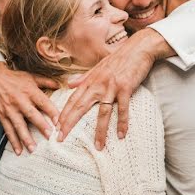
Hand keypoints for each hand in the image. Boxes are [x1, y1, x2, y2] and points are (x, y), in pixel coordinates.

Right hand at [0, 61, 60, 154]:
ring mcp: (10, 109)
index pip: (43, 102)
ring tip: (33, 149)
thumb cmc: (15, 78)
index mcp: (30, 91)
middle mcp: (20, 100)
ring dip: (25, 138)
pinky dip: (13, 141)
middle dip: (40, 125)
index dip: (51, 111)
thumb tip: (62, 85)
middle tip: (49, 136)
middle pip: (31, 114)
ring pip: (19, 125)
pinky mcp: (2, 116)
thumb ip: (47, 82)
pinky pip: (8, 130)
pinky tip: (19, 151)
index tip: (58, 121)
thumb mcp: (31, 77)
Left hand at [57, 29, 169, 148]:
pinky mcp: (125, 88)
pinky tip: (121, 135)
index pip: (73, 99)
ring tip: (98, 146)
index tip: (56, 126)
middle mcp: (98, 84)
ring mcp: (112, 87)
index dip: (64, 113)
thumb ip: (83, 77)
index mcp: (90, 80)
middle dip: (70, 123)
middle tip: (61, 138)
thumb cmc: (119, 58)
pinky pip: (123, 109)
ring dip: (101, 131)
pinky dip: (122, 122)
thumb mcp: (98, 66)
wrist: (138, 48)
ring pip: (103, 112)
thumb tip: (69, 84)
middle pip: (81, 107)